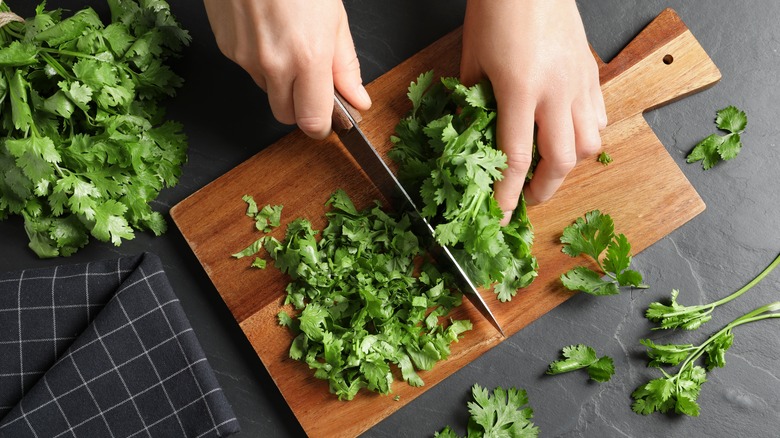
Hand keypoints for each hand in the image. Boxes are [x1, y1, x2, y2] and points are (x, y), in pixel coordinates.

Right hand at [203, 0, 371, 138]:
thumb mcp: (334, 18)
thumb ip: (345, 65)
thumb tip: (357, 100)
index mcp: (307, 58)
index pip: (312, 122)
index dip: (322, 125)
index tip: (330, 118)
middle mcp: (273, 64)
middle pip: (285, 115)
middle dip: (300, 106)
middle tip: (312, 79)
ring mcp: (245, 58)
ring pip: (266, 90)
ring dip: (280, 80)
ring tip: (288, 41)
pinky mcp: (227, 48)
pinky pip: (248, 68)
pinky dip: (260, 59)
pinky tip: (268, 31)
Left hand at [461, 0, 606, 224]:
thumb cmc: (497, 10)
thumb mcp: (471, 59)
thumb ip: (471, 102)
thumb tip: (468, 135)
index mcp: (520, 89)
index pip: (517, 158)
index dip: (508, 194)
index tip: (501, 216)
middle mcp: (557, 91)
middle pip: (561, 160)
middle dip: (544, 189)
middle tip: (527, 198)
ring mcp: (580, 82)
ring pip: (590, 143)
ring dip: (569, 166)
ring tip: (550, 170)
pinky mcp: (592, 72)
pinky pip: (599, 117)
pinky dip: (586, 136)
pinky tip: (568, 136)